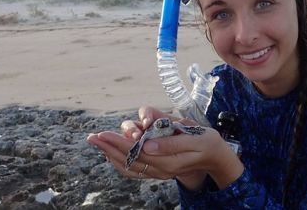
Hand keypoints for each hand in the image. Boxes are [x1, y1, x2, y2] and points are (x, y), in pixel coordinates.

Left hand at [87, 106, 243, 189]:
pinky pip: (134, 171)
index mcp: (168, 161)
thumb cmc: (206, 141)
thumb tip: (147, 144)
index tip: (104, 134)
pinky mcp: (157, 170)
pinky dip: (119, 162)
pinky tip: (110, 153)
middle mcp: (160, 170)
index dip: (118, 143)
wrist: (215, 156)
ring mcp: (158, 172)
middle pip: (128, 160)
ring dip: (110, 154)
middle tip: (92, 137)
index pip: (136, 152)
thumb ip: (171, 142)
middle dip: (108, 147)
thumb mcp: (194, 138)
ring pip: (128, 167)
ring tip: (97, 143)